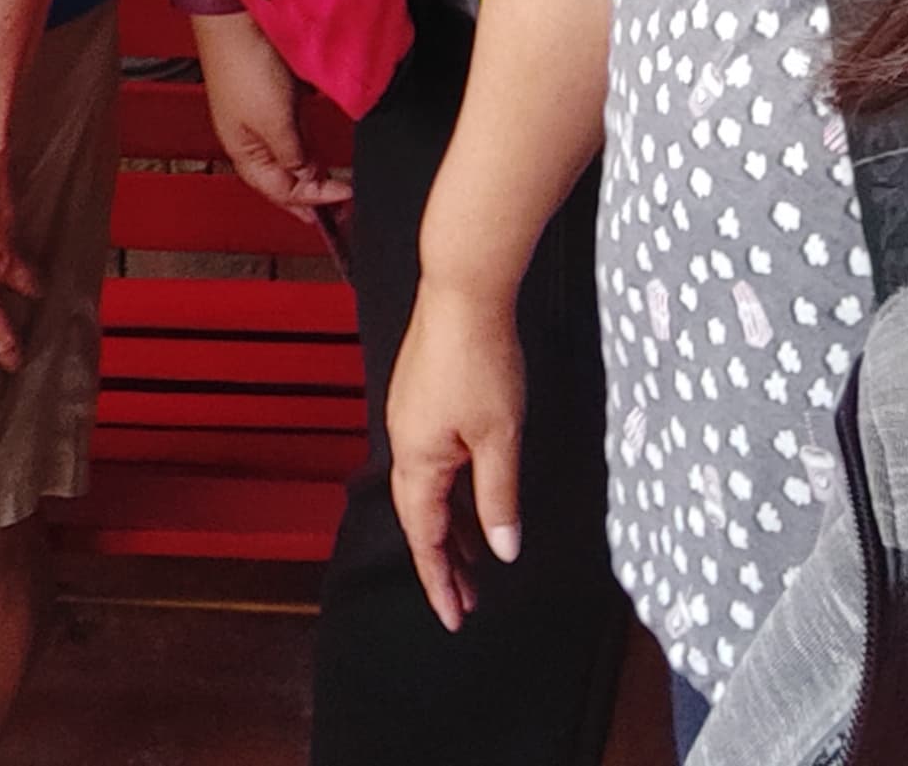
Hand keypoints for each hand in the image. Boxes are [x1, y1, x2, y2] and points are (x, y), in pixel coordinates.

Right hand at [192, 5, 350, 221]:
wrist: (237, 18)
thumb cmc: (243, 65)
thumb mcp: (274, 122)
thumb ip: (293, 154)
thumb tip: (306, 177)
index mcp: (244, 152)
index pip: (282, 191)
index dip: (315, 200)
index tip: (345, 199)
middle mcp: (250, 138)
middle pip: (283, 178)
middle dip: (311, 194)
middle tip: (340, 206)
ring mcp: (261, 115)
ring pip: (289, 155)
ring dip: (311, 172)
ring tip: (334, 183)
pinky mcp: (272, 93)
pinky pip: (292, 131)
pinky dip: (308, 145)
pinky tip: (319, 146)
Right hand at [384, 280, 527, 630]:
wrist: (463, 288)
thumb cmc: (482, 360)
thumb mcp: (501, 438)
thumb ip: (499, 498)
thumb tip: (503, 551)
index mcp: (418, 458)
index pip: (427, 538)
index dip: (441, 582)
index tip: (455, 619)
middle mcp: (404, 441)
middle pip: (423, 518)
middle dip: (447, 564)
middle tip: (469, 603)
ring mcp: (410, 416)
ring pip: (429, 489)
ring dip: (452, 528)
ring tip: (478, 562)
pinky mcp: (421, 396)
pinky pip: (433, 461)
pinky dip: (452, 492)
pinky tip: (473, 495)